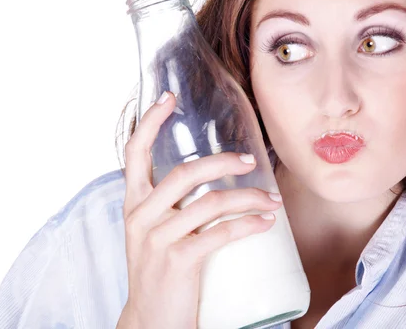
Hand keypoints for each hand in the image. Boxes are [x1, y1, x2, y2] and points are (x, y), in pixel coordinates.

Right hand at [115, 91, 282, 328]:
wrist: (151, 320)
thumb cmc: (160, 272)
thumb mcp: (154, 233)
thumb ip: (170, 206)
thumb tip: (211, 180)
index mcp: (133, 204)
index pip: (134, 153)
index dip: (150, 122)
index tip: (168, 98)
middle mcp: (140, 216)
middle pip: (184, 174)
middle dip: (223, 162)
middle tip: (251, 160)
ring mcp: (156, 239)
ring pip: (209, 203)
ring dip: (248, 197)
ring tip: (271, 199)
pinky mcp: (176, 261)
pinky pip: (219, 233)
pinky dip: (248, 224)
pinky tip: (266, 222)